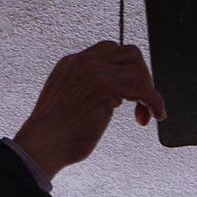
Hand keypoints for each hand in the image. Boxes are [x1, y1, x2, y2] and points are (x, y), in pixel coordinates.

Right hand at [13, 42, 166, 178]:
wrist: (41, 146)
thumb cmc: (55, 135)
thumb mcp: (70, 102)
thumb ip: (88, 91)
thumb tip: (115, 97)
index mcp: (72, 63)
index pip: (110, 50)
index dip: (126, 70)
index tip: (130, 94)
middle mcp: (82, 61)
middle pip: (129, 53)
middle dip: (142, 77)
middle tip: (141, 102)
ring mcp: (93, 72)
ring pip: (138, 69)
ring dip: (148, 92)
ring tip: (145, 113)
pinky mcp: (104, 87)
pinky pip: (142, 88)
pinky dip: (154, 101)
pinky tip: (155, 115)